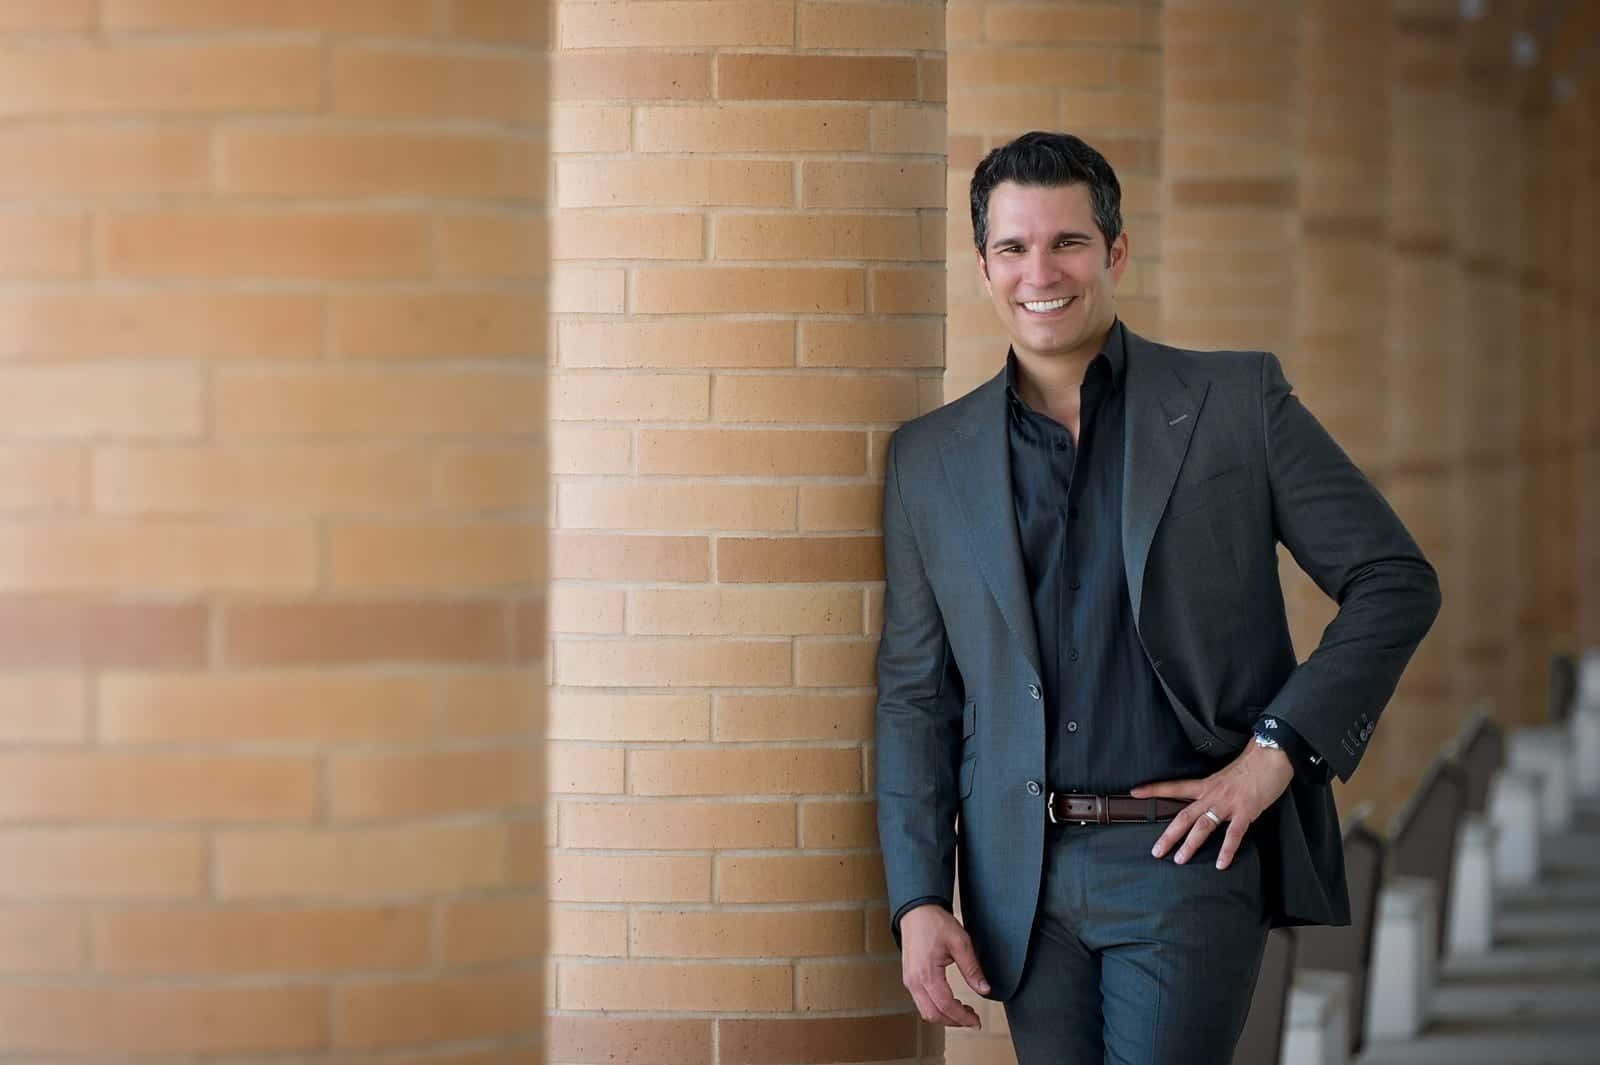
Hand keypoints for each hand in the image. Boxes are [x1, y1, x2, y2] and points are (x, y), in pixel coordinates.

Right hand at [899, 904, 989, 1027]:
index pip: (945, 1006)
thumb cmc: (935, 923)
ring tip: (963, 1011)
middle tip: (972, 1019)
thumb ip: (972, 969)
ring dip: (945, 1017)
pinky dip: (936, 1008)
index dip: (962, 1017)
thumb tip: (984, 990)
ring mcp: (909, 980)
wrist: (916, 911)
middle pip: (933, 1014)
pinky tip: (950, 1002)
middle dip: (954, 1021)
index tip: (977, 1021)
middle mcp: (914, 980)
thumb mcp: (960, 943)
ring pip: (925, 1011)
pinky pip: (921, 1002)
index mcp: (926, 972)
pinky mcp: (909, 978)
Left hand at [1131, 741, 1293, 869]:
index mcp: (1207, 784)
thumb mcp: (1227, 774)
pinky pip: (1233, 835)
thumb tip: (1211, 797)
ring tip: (1179, 860)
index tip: (1135, 793)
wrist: (1272, 755)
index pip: (1175, 786)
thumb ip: (1217, 787)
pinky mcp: (1246, 811)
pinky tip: (1221, 864)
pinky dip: (1227, 850)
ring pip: (1203, 827)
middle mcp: (1212, 795)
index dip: (1154, 790)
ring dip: (1190, 845)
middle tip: (1155, 852)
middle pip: (1184, 816)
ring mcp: (1228, 804)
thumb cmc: (1252, 763)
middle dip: (1169, 835)